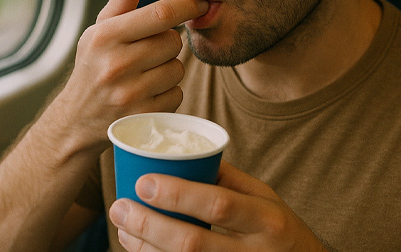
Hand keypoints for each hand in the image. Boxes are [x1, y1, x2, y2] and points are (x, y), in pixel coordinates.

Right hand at [50, 0, 208, 154]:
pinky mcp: (142, 117)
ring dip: (169, 68)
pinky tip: (148, 93)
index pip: (160, 14)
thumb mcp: (103, 26)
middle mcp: (116, 64)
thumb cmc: (94, 63)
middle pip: (173, 42)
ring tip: (146, 73)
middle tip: (150, 50)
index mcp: (106, 36)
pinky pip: (177, 94)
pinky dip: (168, 93)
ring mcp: (129, 94)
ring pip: (178, 69)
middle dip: (168, 43)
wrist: (76, 119)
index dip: (186, 8)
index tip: (198, 6)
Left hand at [109, 160, 327, 251]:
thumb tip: (184, 157)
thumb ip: (230, 179)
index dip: (177, 195)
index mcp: (266, 218)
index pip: (218, 205)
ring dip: (144, 247)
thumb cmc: (280, 230)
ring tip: (122, 227)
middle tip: (120, 207)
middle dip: (149, 224)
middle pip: (192, 243)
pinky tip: (139, 248)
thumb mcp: (266, 199)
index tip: (143, 182)